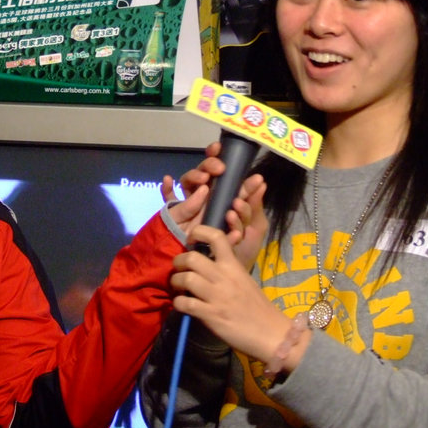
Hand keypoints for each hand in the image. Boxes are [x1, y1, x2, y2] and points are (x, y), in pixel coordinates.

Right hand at [163, 141, 267, 268]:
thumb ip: (255, 207)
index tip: (223, 148)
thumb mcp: (253, 229)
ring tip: (203, 180)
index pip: (224, 174)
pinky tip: (167, 180)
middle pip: (205, 173)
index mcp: (226, 198)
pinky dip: (166, 189)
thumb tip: (261, 183)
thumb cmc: (239, 253)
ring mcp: (191, 206)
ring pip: (188, 182)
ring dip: (195, 176)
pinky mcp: (176, 217)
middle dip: (210, 165)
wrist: (222, 278)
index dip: (221, 157)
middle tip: (220, 169)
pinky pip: (168, 201)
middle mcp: (208, 198)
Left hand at [170, 225, 308, 372]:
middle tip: (179, 269)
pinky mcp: (211, 315)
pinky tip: (182, 304)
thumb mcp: (244, 279)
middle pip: (192, 257)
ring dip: (176, 282)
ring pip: (186, 278)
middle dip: (179, 261)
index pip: (216, 236)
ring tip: (178, 287)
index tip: (191, 240)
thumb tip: (210, 259)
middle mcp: (224, 277)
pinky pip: (185, 303)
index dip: (198, 232)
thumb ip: (228, 267)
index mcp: (234, 265)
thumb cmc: (257, 306)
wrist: (271, 332)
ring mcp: (217, 296)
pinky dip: (178, 303)